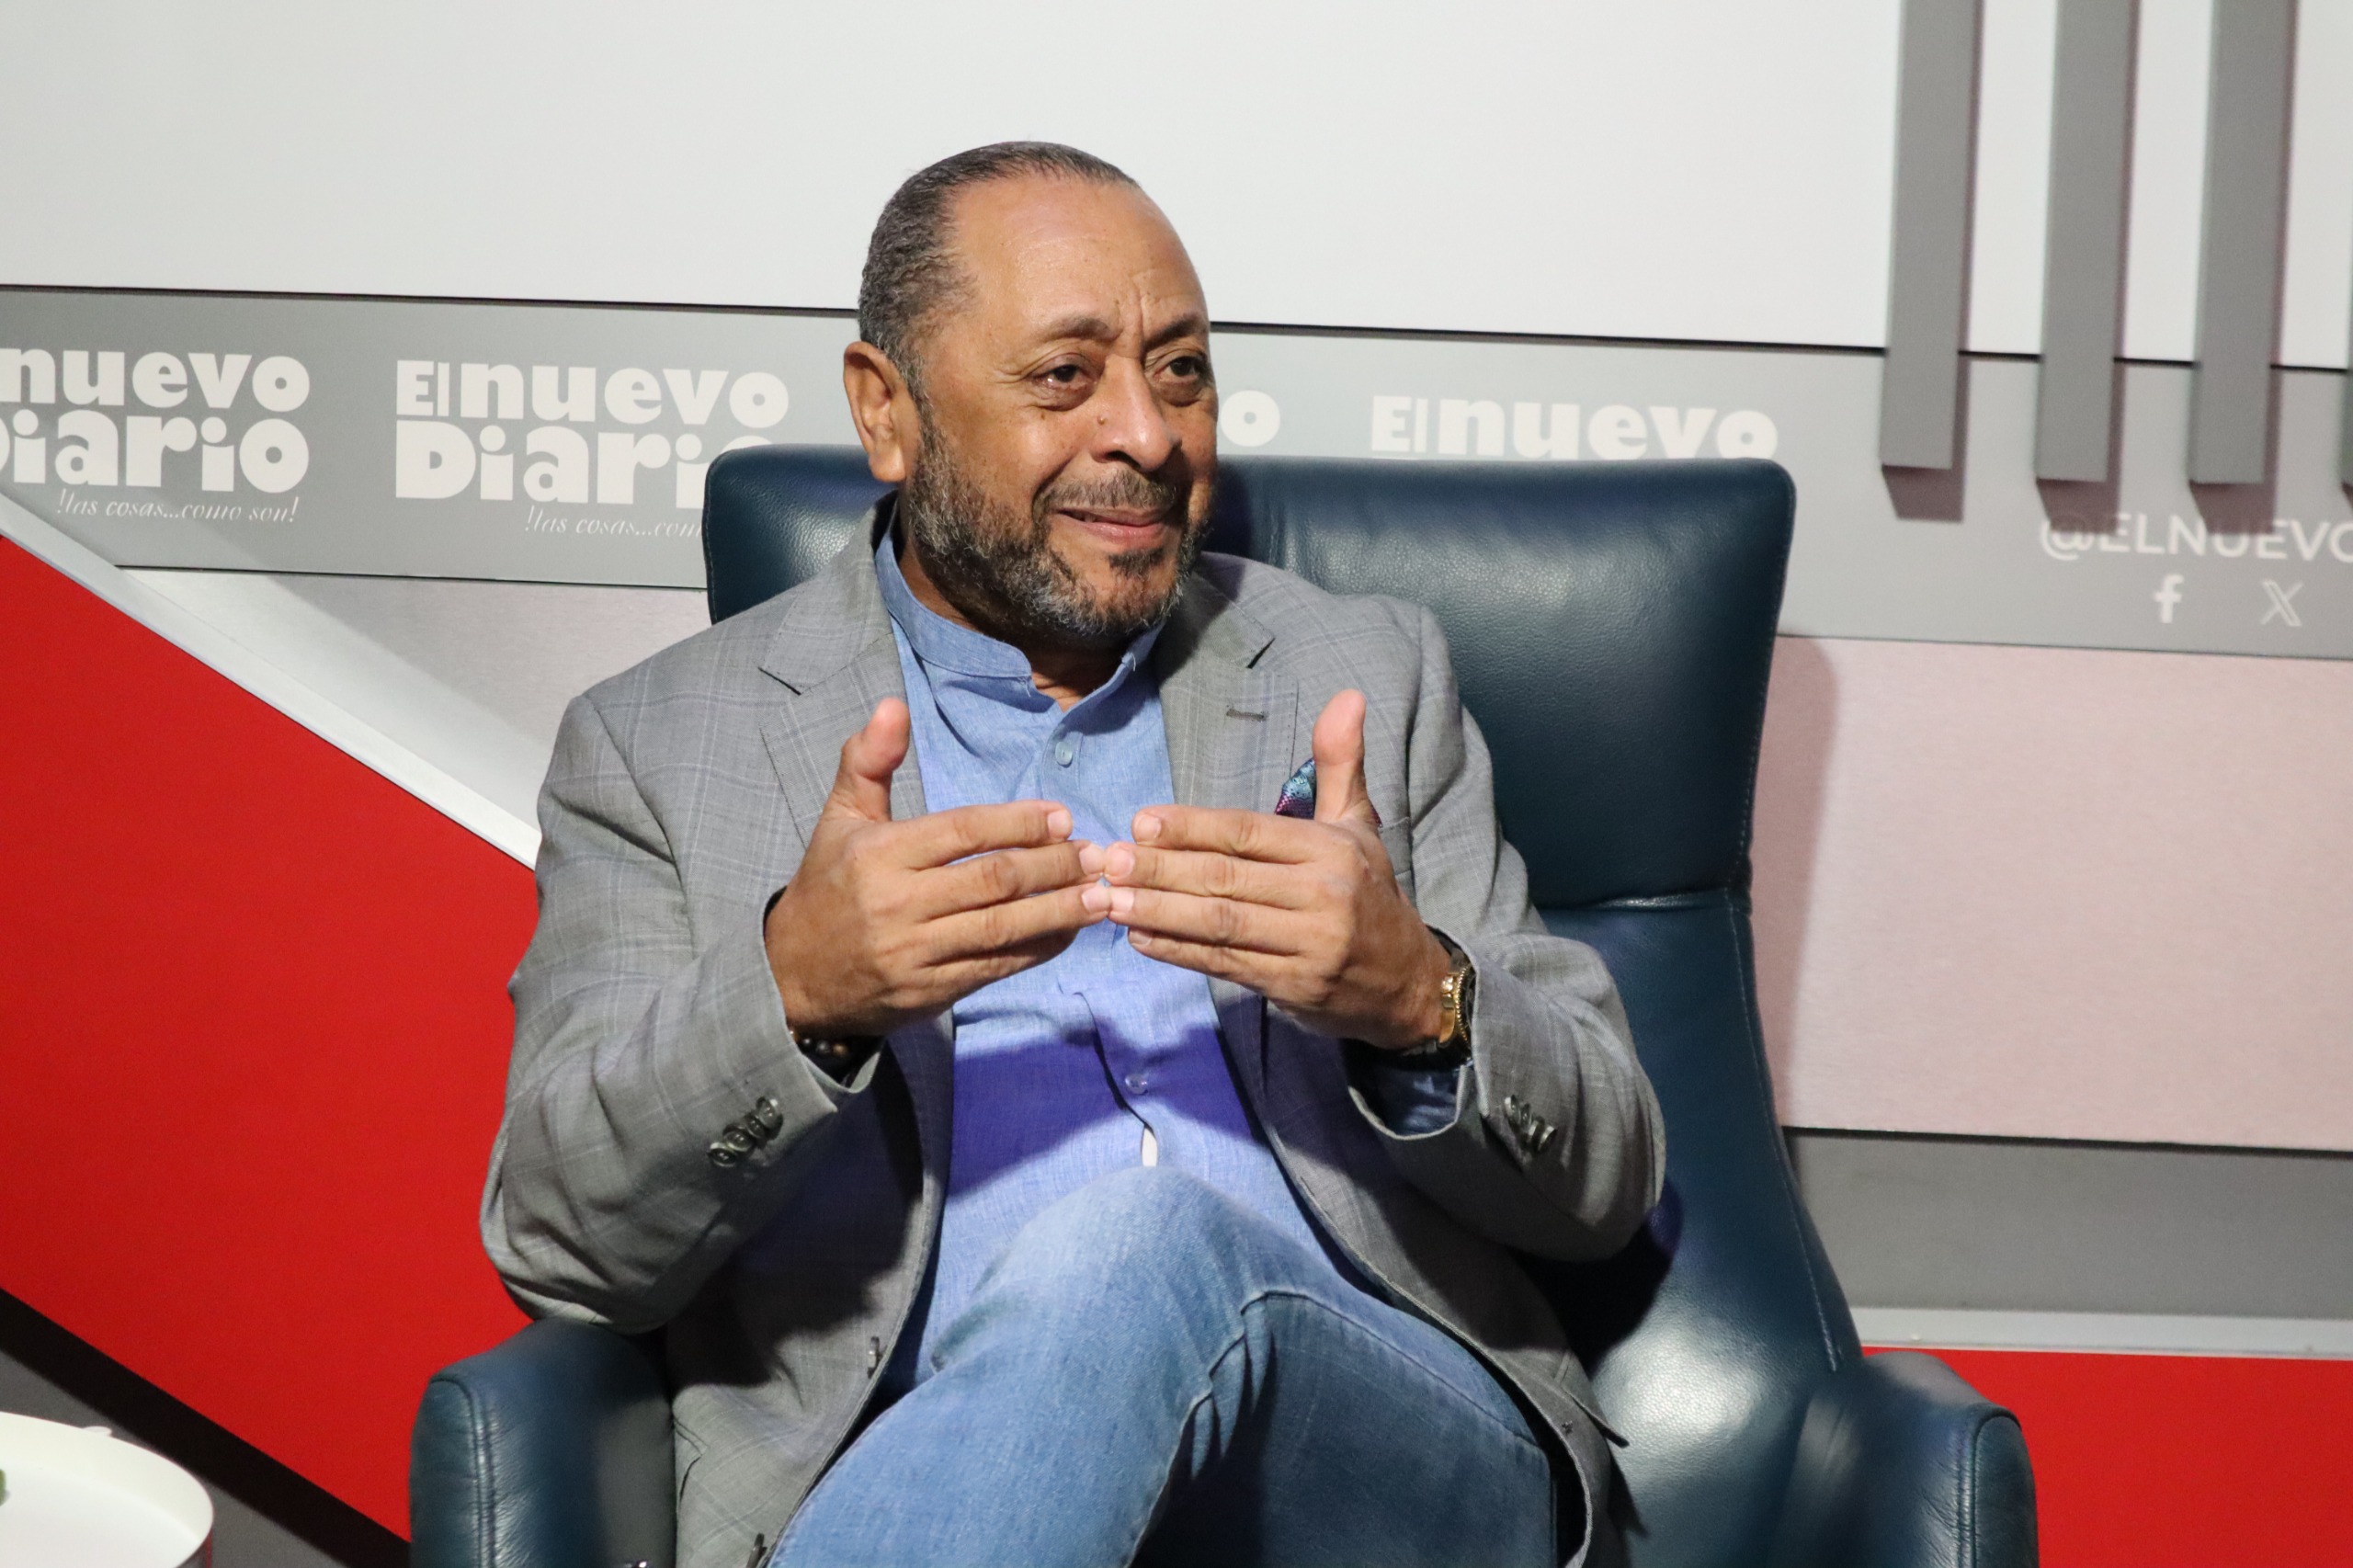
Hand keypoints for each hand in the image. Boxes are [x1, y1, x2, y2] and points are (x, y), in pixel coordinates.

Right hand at [765, 699, 1105, 1036]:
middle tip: (1093, 854)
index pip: (962, 831)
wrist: (792, 977)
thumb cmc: (827, 887)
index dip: (1017, 823)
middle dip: (1052, 866)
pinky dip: (1038, 949)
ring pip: (1002, 928)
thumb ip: (869, 761)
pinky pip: (996, 967)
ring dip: (1059, 911)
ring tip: (1101, 895)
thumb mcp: (839, 819)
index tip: (1061, 817)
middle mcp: (897, 904)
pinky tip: (1070, 931)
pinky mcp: (929, 993)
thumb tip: (893, 704)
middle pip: (992, 880)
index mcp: (878, 854)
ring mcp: (914, 953)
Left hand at [1094, 690, 1452, 1048]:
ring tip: (1112, 901)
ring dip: (1160, 913)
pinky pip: (1227, 964)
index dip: (1192, 827)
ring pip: (1221, 923)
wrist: (1409, 981)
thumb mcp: (1359, 825)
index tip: (1141, 821)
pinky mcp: (1294, 986)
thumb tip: (1347, 696)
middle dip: (1162, 870)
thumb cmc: (1370, 893)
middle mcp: (1322, 895)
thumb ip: (1340, 763)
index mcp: (1330, 849)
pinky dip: (1179, 953)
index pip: (1248, 832)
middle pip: (1227, 878)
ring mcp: (1309, 945)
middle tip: (1109, 862)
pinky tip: (1140, 939)